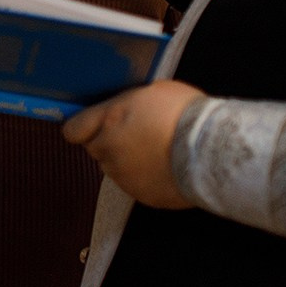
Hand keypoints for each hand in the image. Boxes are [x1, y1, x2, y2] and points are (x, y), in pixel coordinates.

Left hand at [63, 80, 206, 209]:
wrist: (212, 151)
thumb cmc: (187, 114)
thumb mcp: (155, 91)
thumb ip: (129, 104)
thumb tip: (125, 109)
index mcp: (109, 120)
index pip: (73, 130)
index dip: (82, 127)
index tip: (92, 126)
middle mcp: (109, 149)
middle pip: (95, 148)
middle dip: (110, 142)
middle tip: (138, 135)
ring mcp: (123, 176)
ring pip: (114, 168)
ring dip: (127, 161)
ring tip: (157, 152)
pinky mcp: (140, 195)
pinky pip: (134, 185)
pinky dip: (145, 178)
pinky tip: (166, 167)